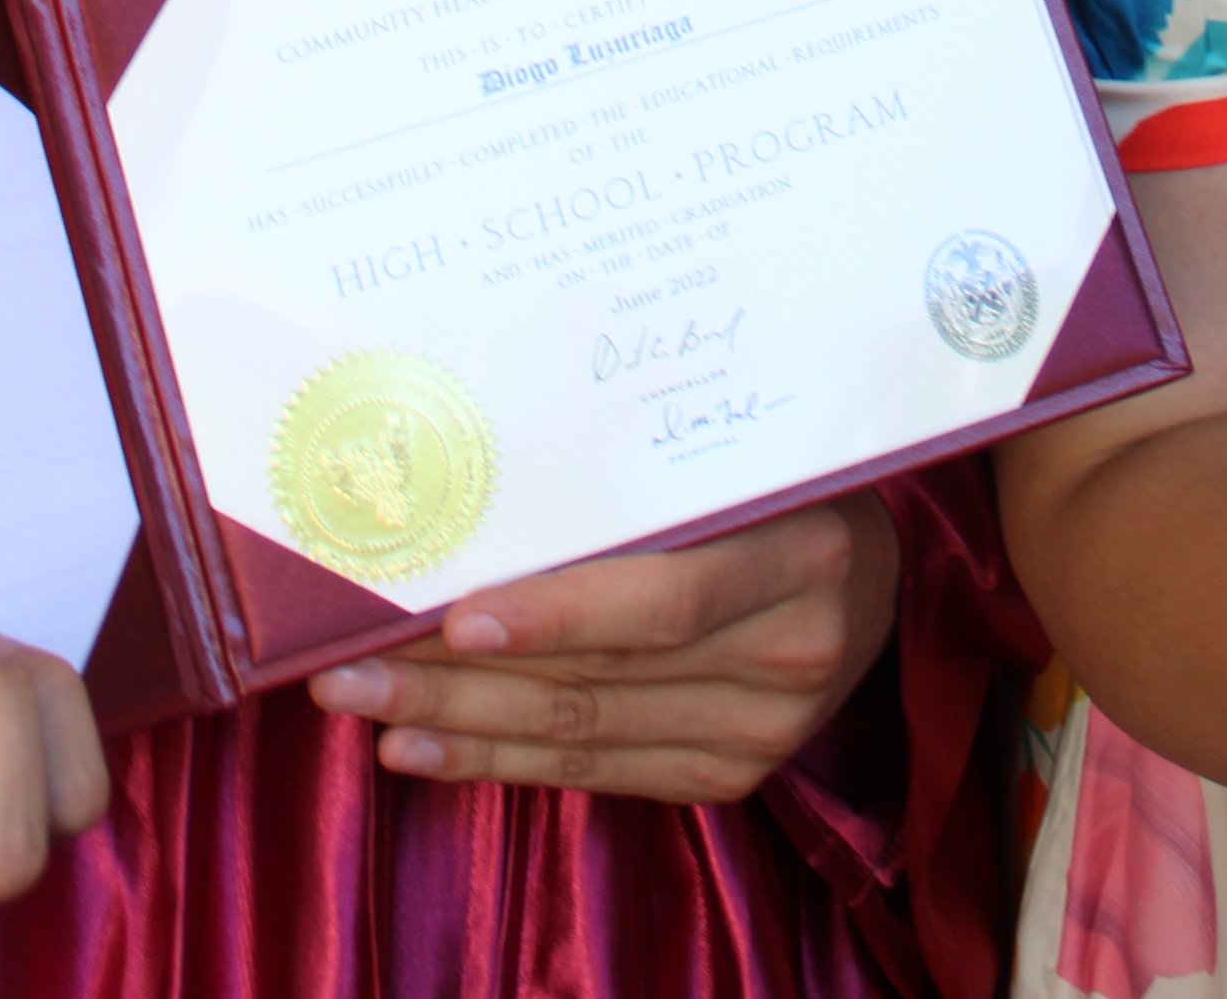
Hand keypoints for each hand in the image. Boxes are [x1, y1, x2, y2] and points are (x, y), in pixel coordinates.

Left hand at [309, 497, 900, 803]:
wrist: (878, 571)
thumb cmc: (782, 478)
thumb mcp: (738, 450)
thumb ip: (638, 470)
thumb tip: (482, 474)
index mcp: (806, 549)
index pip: (667, 599)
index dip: (557, 615)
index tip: (452, 615)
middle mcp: (795, 649)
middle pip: (604, 678)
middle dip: (460, 676)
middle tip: (348, 667)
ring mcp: (768, 728)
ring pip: (586, 735)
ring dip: (461, 724)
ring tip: (361, 706)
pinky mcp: (735, 776)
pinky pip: (599, 775)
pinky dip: (501, 762)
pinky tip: (423, 750)